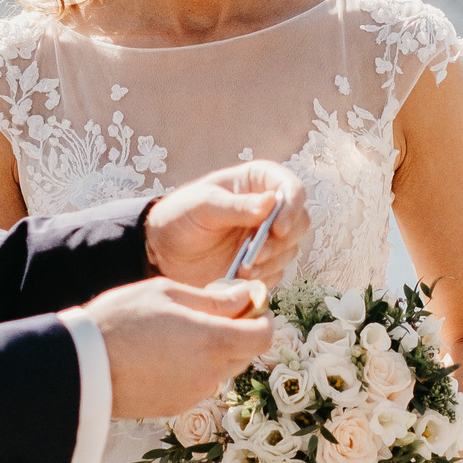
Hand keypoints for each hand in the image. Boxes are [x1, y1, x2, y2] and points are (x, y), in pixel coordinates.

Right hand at [83, 277, 274, 418]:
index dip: (261, 317)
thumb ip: (213, 298)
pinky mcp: (176, 407)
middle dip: (236, 332)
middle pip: (245, 352)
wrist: (82, 367)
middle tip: (205, 313)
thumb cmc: (121, 321)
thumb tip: (246, 296)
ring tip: (176, 334)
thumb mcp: (167, 293)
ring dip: (213, 351)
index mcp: (214, 340)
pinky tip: (163, 356)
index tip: (246, 304)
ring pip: (221, 369)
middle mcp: (211, 372)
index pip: (264, 335)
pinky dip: (192, 369)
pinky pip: (198, 384)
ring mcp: (194, 393)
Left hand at [144, 162, 309, 288]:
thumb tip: (271, 202)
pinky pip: (277, 273)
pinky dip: (263, 278)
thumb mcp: (203, 206)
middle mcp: (269, 209)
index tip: (278, 228)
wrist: (162, 251)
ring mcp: (267, 238)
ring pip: (291, 250)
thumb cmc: (180, 216)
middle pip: (300, 222)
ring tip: (240, 269)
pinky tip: (240, 279)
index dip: (293, 207)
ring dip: (270, 262)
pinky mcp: (263, 264)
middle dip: (282, 240)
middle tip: (256, 254)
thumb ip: (236, 206)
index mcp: (257, 182)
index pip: (292, 188)